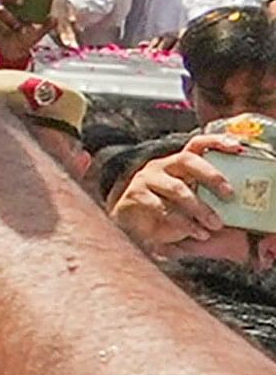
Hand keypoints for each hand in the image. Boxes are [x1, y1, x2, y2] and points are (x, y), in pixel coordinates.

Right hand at [109, 138, 251, 261]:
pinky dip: (185, 223)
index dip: (217, 141)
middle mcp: (161, 166)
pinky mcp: (137, 196)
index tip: (238, 147)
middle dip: (211, 175)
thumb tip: (241, 201)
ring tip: (215, 224)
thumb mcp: (194, 202)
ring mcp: (147, 179)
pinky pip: (164, 208)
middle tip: (230, 194)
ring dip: (200, 208)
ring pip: (177, 188)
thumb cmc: (170, 213)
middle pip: (186, 160)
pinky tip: (198, 233)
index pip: (197, 144)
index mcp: (178, 164)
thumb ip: (211, 197)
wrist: (133, 228)